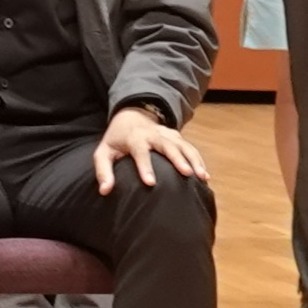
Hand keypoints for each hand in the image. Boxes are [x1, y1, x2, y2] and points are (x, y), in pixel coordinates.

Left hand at [93, 104, 208, 195]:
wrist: (131, 117)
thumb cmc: (116, 140)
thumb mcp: (104, 152)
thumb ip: (103, 171)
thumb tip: (104, 191)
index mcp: (134, 137)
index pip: (140, 151)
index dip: (145, 167)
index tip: (151, 183)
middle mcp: (153, 134)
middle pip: (167, 145)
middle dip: (178, 159)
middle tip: (187, 174)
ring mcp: (167, 134)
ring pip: (183, 146)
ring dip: (194, 160)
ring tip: (203, 177)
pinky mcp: (177, 137)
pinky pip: (190, 148)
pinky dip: (199, 160)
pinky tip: (205, 176)